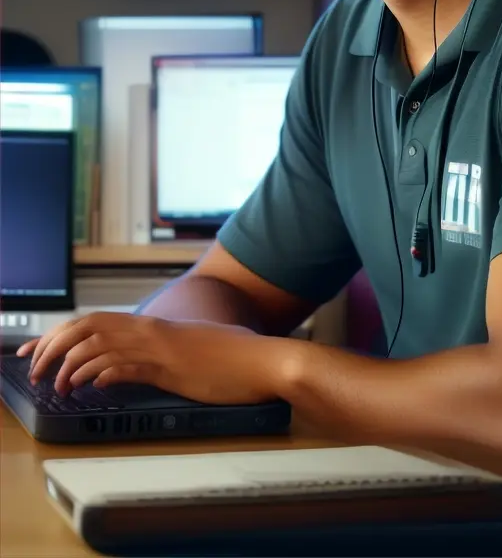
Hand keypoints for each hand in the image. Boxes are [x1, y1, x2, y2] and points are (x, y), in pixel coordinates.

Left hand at [16, 312, 282, 405]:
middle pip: (87, 327)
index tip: (39, 349)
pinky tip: (89, 385)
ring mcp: (159, 348)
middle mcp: (151, 331)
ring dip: (70, 363)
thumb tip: (130, 367)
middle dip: (53, 344)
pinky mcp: (169, 369)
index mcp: (153, 326)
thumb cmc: (233, 360)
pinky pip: (124, 366)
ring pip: (99, 344)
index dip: (62, 332)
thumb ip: (157, 356)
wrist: (263, 361)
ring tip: (56, 383)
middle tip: (33, 364)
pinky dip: (99, 374)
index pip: (96, 321)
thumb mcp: (188, 353)